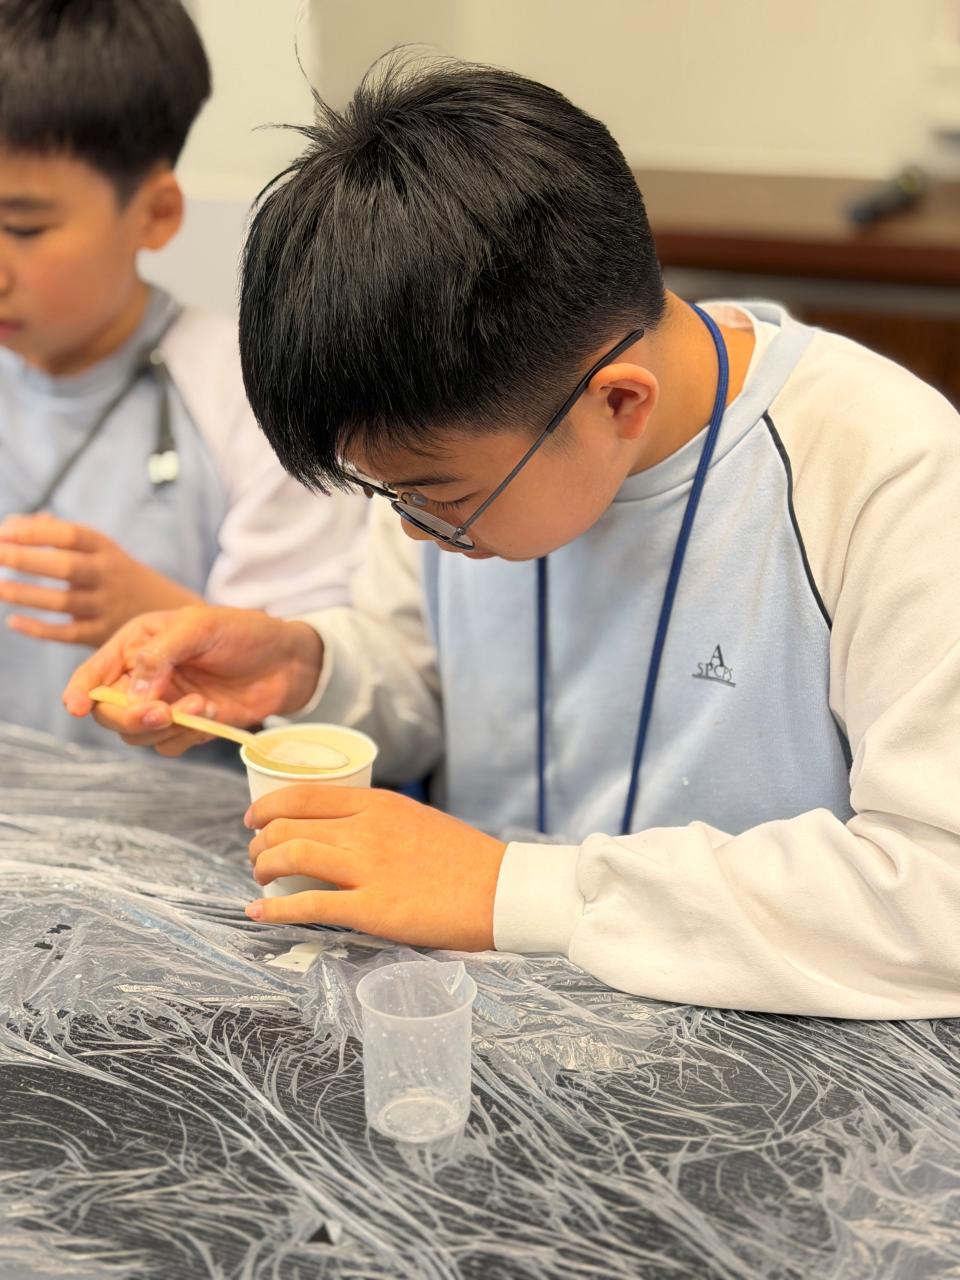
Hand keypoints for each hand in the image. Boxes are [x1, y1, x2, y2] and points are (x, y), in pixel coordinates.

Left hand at [0, 513, 200, 647]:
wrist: (165, 609)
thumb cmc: (116, 574)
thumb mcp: (100, 550)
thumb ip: (59, 536)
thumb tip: (15, 523)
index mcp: (105, 549)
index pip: (70, 535)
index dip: (36, 532)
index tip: (3, 530)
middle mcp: (108, 576)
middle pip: (66, 566)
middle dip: (26, 559)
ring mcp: (106, 606)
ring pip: (63, 602)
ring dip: (26, 594)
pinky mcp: (102, 634)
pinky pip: (67, 633)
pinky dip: (39, 629)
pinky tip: (13, 621)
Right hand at [62, 604, 324, 755]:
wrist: (287, 658)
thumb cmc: (244, 631)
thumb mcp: (201, 626)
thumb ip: (161, 654)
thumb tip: (132, 692)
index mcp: (134, 644)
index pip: (93, 673)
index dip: (79, 692)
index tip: (76, 708)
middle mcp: (141, 677)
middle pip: (108, 712)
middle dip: (130, 717)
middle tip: (162, 712)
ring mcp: (162, 704)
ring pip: (137, 735)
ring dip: (167, 727)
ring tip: (203, 703)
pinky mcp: (186, 726)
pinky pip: (168, 745)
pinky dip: (187, 736)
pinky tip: (212, 713)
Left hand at [245, 787, 506, 950]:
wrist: (500, 890)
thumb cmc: (464, 859)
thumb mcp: (417, 819)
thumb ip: (378, 820)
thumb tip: (341, 831)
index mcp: (379, 804)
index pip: (304, 794)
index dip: (268, 806)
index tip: (253, 820)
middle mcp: (367, 830)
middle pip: (288, 825)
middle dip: (260, 843)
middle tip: (257, 858)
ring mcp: (368, 868)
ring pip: (290, 856)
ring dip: (262, 869)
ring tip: (260, 881)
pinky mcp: (372, 909)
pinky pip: (308, 906)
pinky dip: (274, 910)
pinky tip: (257, 914)